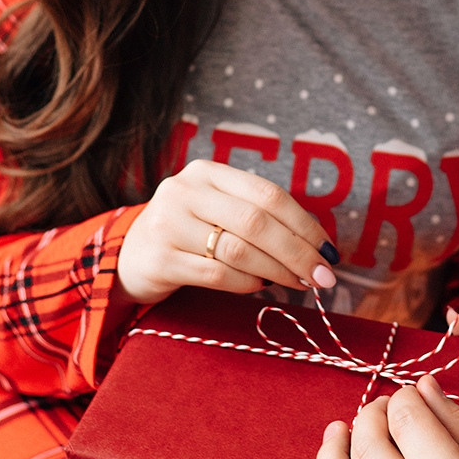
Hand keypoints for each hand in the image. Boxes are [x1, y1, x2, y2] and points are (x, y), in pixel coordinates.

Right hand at [116, 160, 337, 304]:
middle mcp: (185, 191)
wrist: (130, 257)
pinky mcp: (160, 258)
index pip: (268, 195)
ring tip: (296, 283)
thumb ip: (259, 217)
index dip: (305, 224)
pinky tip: (260, 286)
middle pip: (256, 222)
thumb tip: (317, 248)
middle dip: (297, 252)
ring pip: (239, 249)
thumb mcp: (218, 210)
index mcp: (208, 172)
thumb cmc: (190, 234)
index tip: (329, 252)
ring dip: (277, 271)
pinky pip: (217, 274)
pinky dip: (247, 283)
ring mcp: (168, 223)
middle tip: (322, 277)